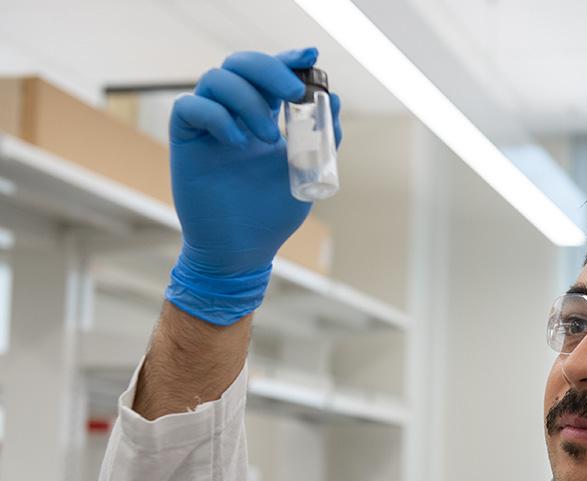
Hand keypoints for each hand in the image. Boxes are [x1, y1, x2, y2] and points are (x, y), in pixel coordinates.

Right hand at [164, 48, 342, 325]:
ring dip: (248, 101)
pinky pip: (190, 107)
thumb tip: (333, 100)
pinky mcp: (185, 140)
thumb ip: (321, 140)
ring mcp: (208, 126)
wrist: (242, 251)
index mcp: (262, 118)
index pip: (270, 75)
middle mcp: (232, 115)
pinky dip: (217, 116)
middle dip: (269, 69)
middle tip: (292, 92)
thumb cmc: (271, 215)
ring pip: (216, 79)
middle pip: (240, 64)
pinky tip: (238, 143)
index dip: (288, 59)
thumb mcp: (307, 175)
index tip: (311, 56)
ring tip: (270, 139)